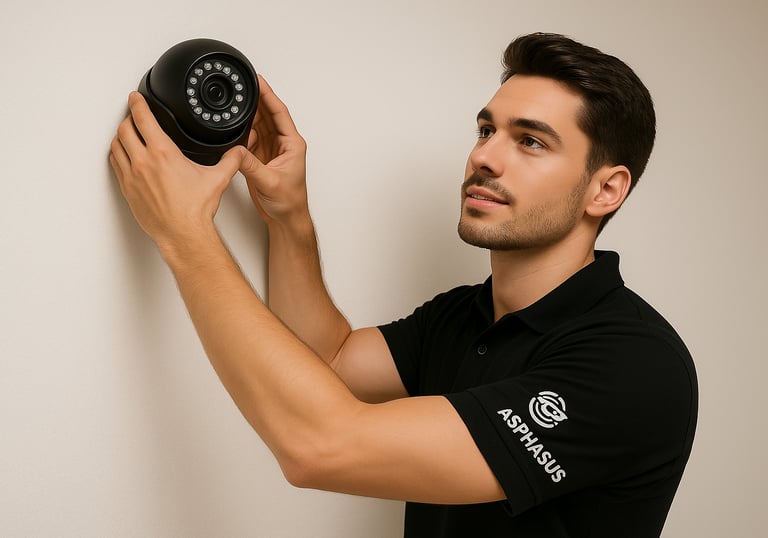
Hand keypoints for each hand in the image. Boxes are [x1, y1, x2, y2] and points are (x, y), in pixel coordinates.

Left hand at [109, 92, 241, 252]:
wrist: (182, 233)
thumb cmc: (194, 210)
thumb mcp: (217, 180)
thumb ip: (230, 162)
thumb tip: (238, 153)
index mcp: (163, 153)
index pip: (143, 118)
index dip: (138, 103)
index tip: (136, 98)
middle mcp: (144, 162)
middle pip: (125, 129)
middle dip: (129, 119)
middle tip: (134, 116)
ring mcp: (132, 176)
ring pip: (116, 145)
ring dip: (121, 136)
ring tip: (128, 134)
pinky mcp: (127, 189)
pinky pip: (116, 164)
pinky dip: (118, 155)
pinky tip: (125, 156)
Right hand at [239, 75, 308, 225]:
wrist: (285, 218)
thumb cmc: (289, 202)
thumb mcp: (269, 182)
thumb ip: (251, 165)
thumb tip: (237, 150)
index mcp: (292, 144)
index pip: (280, 112)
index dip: (268, 95)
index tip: (258, 80)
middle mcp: (283, 144)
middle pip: (267, 115)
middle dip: (255, 101)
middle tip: (241, 87)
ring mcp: (271, 150)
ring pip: (257, 125)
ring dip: (246, 117)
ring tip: (234, 107)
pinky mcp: (260, 158)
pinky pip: (249, 139)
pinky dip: (241, 134)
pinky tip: (233, 131)